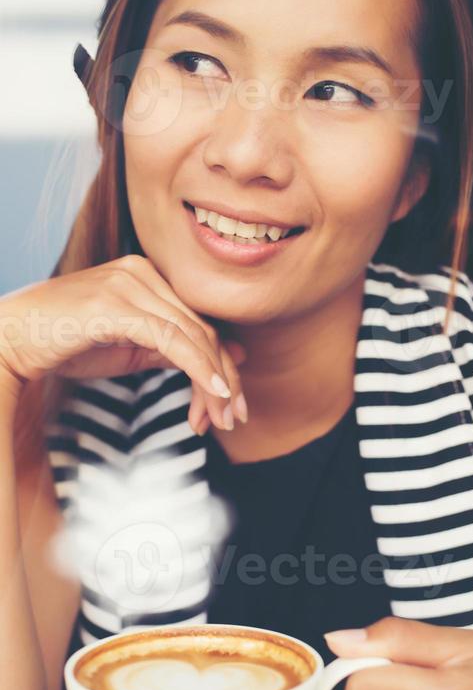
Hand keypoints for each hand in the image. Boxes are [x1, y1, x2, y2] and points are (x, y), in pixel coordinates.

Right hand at [0, 255, 246, 432]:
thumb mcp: (128, 350)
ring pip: (193, 335)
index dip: (220, 365)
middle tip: (234, 417)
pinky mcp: (117, 305)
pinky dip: (198, 368)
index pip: (198, 321)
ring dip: (215, 381)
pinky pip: (172, 340)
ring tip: (223, 417)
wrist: (9, 342)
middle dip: (225, 378)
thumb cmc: (63, 346)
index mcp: (146, 275)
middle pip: (202, 328)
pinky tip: (213, 392)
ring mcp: (129, 284)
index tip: (228, 405)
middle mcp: (141, 271)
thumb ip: (174, 349)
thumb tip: (231, 357)